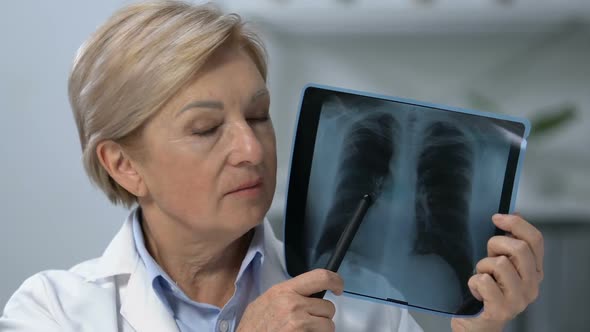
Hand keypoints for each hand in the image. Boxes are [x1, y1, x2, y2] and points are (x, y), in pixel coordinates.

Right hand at [237, 269, 343, 331]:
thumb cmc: (253, 326)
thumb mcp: (266, 301)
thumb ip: (287, 295)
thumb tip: (307, 294)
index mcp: (285, 290)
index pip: (320, 277)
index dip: (335, 281)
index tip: (339, 288)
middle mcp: (294, 304)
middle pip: (328, 307)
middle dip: (323, 316)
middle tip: (310, 321)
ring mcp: (299, 322)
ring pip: (328, 325)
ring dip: (320, 330)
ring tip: (304, 331)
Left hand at [451, 214, 543, 331]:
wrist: (477, 322)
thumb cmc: (487, 291)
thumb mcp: (500, 263)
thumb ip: (509, 243)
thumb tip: (513, 214)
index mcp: (534, 271)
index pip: (535, 240)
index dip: (516, 224)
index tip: (496, 218)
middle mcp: (532, 286)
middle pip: (518, 248)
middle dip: (495, 245)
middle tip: (487, 256)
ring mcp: (518, 299)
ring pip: (499, 263)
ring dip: (483, 266)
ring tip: (482, 276)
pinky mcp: (501, 309)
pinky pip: (484, 281)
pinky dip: (474, 281)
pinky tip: (476, 290)